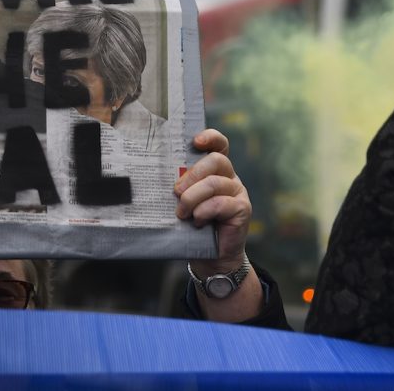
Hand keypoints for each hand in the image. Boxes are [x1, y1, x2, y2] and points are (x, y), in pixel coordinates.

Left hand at [175, 129, 262, 322]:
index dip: (210, 137)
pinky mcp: (242, 209)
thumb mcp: (183, 200)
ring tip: (182, 212)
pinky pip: (221, 203)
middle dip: (192, 174)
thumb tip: (151, 174)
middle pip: (216, 161)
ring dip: (193, 198)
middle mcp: (229, 177)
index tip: (194, 140)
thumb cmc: (192, 224)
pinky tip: (197, 221)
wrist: (210, 257)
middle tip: (176, 191)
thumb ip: (178, 185)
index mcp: (215, 170)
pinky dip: (204, 212)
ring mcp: (238, 192)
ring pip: (215, 183)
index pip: (219, 145)